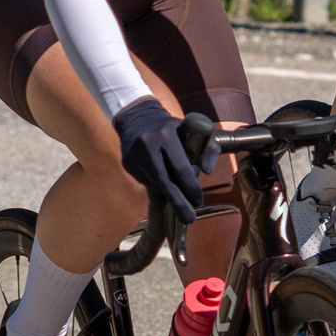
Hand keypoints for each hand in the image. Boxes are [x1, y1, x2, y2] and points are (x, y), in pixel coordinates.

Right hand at [112, 97, 211, 223]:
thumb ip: (208, 147)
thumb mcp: (194, 130)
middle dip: (179, 203)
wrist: (138, 117)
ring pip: (156, 184)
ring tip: (178, 200)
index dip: (191, 188)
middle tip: (190, 218)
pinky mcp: (127, 163)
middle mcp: (148, 145)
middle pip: (165, 182)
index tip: (198, 202)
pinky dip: (156, 183)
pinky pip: (146, 180)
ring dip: (169, 193)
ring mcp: (134, 155)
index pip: (181, 168)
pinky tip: (159, 175)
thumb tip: (207, 171)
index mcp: (167, 135)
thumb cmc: (172, 127)